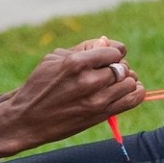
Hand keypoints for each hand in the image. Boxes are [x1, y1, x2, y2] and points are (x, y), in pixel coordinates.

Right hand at [0, 38, 143, 158]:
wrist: (27, 119)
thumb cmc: (39, 86)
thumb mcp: (53, 59)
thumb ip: (83, 49)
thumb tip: (107, 43)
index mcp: (76, 62)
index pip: (116, 51)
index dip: (113, 53)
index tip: (106, 58)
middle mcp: (89, 80)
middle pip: (123, 67)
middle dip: (118, 67)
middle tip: (107, 72)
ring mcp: (97, 99)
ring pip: (130, 82)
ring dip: (126, 80)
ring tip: (115, 83)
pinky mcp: (101, 114)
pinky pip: (133, 99)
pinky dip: (135, 92)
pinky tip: (128, 90)